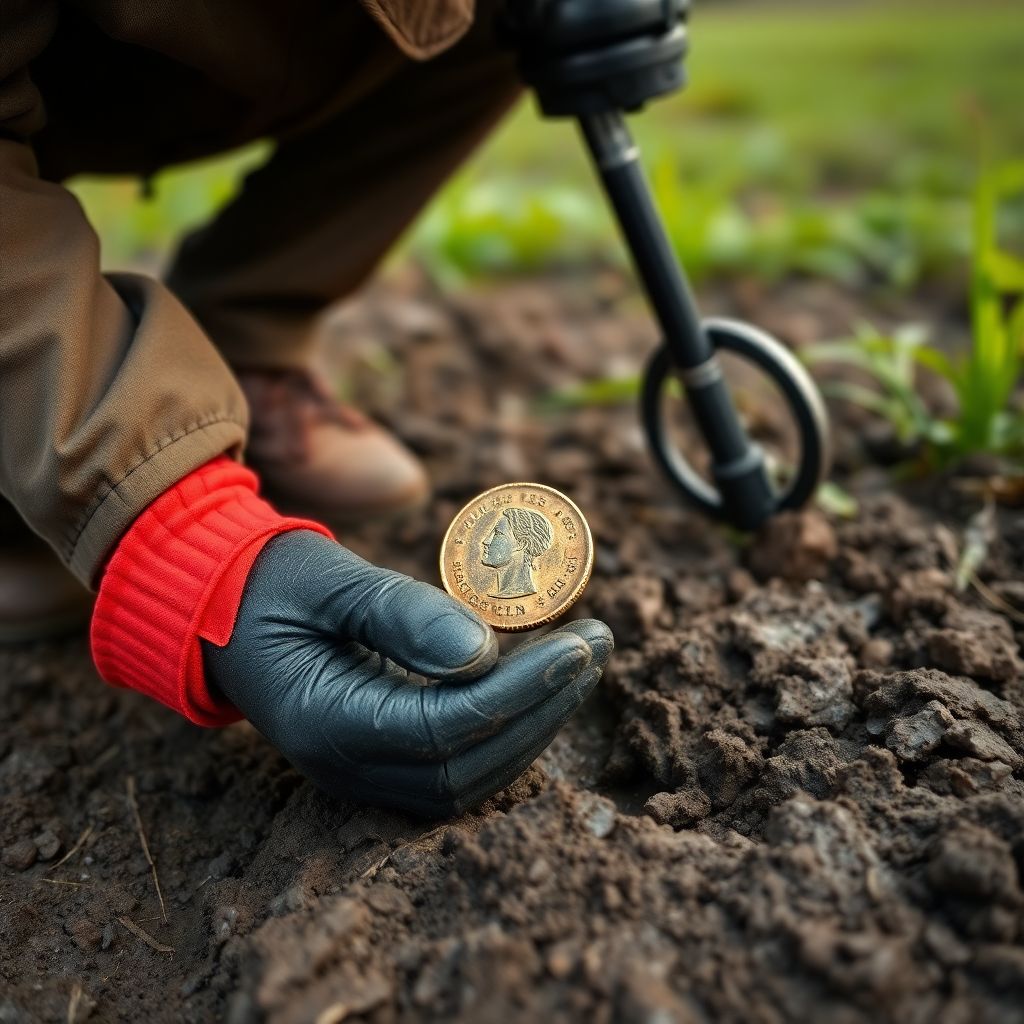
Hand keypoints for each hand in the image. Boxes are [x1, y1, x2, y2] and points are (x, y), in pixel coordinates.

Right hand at [204, 530, 612, 816]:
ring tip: (585, 660)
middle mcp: (344, 765)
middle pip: (467, 767)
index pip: (443, 731)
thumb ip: (399, 614)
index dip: (519, 692)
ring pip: (469, 779)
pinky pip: (458, 767)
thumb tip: (483, 649)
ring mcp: (361, 770)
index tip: (578, 644)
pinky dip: (508, 731)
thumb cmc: (268, 584)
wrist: (221, 610)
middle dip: (543, 709)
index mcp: (323, 723)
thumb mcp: (327, 579)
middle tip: (597, 646)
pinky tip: (543, 685)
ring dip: (536, 723)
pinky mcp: (381, 757)